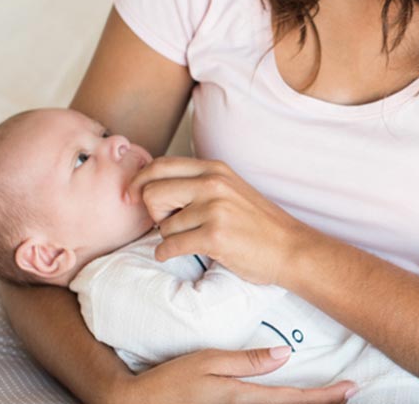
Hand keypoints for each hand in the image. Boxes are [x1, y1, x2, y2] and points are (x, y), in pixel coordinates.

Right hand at [106, 346, 355, 402]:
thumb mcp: (209, 362)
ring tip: (329, 394)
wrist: (139, 402)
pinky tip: (292, 397)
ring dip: (305, 403)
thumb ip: (247, 361)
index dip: (325, 395)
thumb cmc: (171, 379)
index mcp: (244, 397)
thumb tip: (285, 355)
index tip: (351, 387)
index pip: (294, 398)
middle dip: (323, 401)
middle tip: (349, 390)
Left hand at [127, 156, 315, 285]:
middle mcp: (213, 183)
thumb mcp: (230, 189)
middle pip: (152, 192)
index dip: (138, 181)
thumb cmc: (257, 223)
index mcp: (214, 168)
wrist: (289, 247)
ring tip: (189, 240)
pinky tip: (176, 254)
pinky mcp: (215, 236)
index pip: (160, 165)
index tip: (129, 196)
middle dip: (152, 212)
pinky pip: (170, 246)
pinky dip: (166, 254)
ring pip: (163, 224)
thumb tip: (152, 186)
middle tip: (165, 223)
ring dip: (168, 237)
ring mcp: (214, 209)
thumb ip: (197, 183)